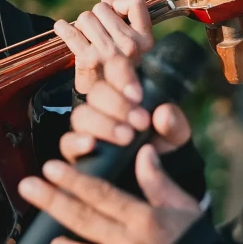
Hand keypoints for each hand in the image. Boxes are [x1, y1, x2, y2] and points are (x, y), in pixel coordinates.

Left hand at [17, 147, 201, 243]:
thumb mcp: (183, 207)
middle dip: (51, 200)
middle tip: (27, 185)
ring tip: (54, 240)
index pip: (102, 194)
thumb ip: (158, 182)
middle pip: (81, 219)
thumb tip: (143, 151)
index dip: (74, 179)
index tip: (51, 166)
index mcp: (143, 219)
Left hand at [53, 0, 153, 95]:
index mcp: (145, 40)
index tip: (113, 12)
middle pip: (103, 8)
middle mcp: (130, 46)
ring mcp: (110, 53)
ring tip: (86, 38)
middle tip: (96, 33)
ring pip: (86, 18)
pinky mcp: (89, 59)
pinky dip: (63, 28)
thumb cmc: (117, 68)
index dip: (120, 3)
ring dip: (82, 25)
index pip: (135, 4)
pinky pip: (71, 32)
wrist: (106, 102)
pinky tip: (60, 28)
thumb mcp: (126, 42)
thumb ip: (119, 13)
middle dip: (96, 17)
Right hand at [60, 50, 192, 161]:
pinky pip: (67, 141)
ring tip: (127, 137)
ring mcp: (86, 126)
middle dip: (118, 105)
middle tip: (141, 122)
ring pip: (81, 114)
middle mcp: (102, 104)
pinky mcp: (76, 150)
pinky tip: (92, 145)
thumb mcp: (176, 134)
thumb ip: (174, 123)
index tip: (138, 96)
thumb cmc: (163, 146)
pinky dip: (77, 141)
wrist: (155, 177)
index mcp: (124, 90)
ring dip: (103, 124)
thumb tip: (163, 114)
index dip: (123, 77)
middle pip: (97, 91)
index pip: (115, 66)